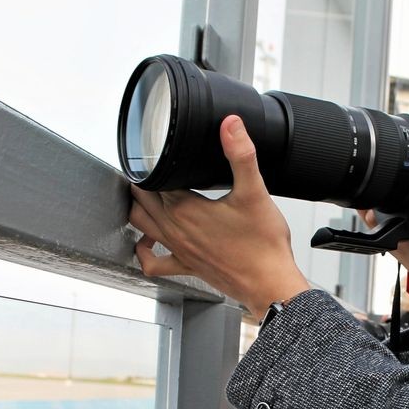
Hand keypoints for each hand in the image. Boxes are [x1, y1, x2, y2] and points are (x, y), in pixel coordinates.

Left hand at [128, 115, 309, 319]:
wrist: (270, 284)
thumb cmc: (263, 246)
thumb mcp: (255, 192)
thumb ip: (241, 155)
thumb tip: (231, 125)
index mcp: (185, 209)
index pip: (153, 178)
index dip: (152, 162)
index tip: (158, 151)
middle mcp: (175, 230)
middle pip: (141, 198)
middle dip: (142, 180)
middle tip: (152, 166)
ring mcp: (178, 250)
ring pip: (140, 224)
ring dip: (138, 208)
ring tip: (145, 193)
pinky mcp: (186, 266)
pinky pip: (153, 263)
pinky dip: (143, 251)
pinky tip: (147, 242)